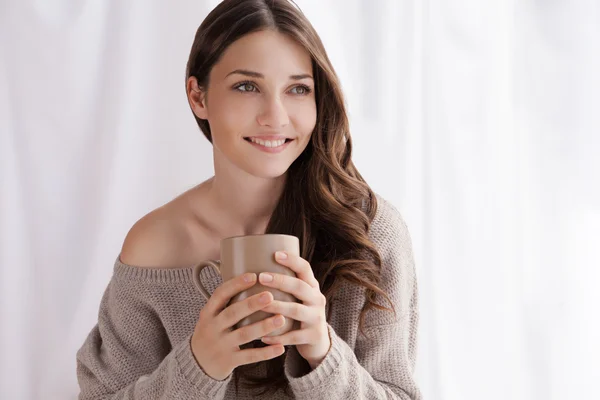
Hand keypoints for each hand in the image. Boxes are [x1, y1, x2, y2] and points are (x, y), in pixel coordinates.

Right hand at [191, 272, 286, 380]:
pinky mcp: (229, 361)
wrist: (197, 364)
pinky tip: (280, 347)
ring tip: (281, 318)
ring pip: (244, 334)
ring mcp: (220, 345)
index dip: (236, 284)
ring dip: (263, 326)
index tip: (253, 276)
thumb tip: (250, 274)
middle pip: (233, 313)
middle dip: (252, 304)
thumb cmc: (211, 332)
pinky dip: (265, 352)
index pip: (220, 295)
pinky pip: (249, 356)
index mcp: (208, 312)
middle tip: (270, 295)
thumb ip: (226, 301)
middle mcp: (213, 328)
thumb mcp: (210, 315)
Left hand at [259, 251, 331, 368]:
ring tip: (259, 305)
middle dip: (281, 281)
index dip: (292, 260)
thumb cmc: (298, 314)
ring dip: (277, 307)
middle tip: (261, 277)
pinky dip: (278, 337)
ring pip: (296, 311)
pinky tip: (262, 337)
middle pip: (300, 287)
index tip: (276, 254)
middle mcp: (317, 299)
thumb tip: (246, 270)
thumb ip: (282, 287)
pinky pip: (294, 337)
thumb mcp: (297, 298)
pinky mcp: (313, 336)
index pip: (305, 269)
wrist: (318, 342)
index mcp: (312, 287)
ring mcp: (316, 318)